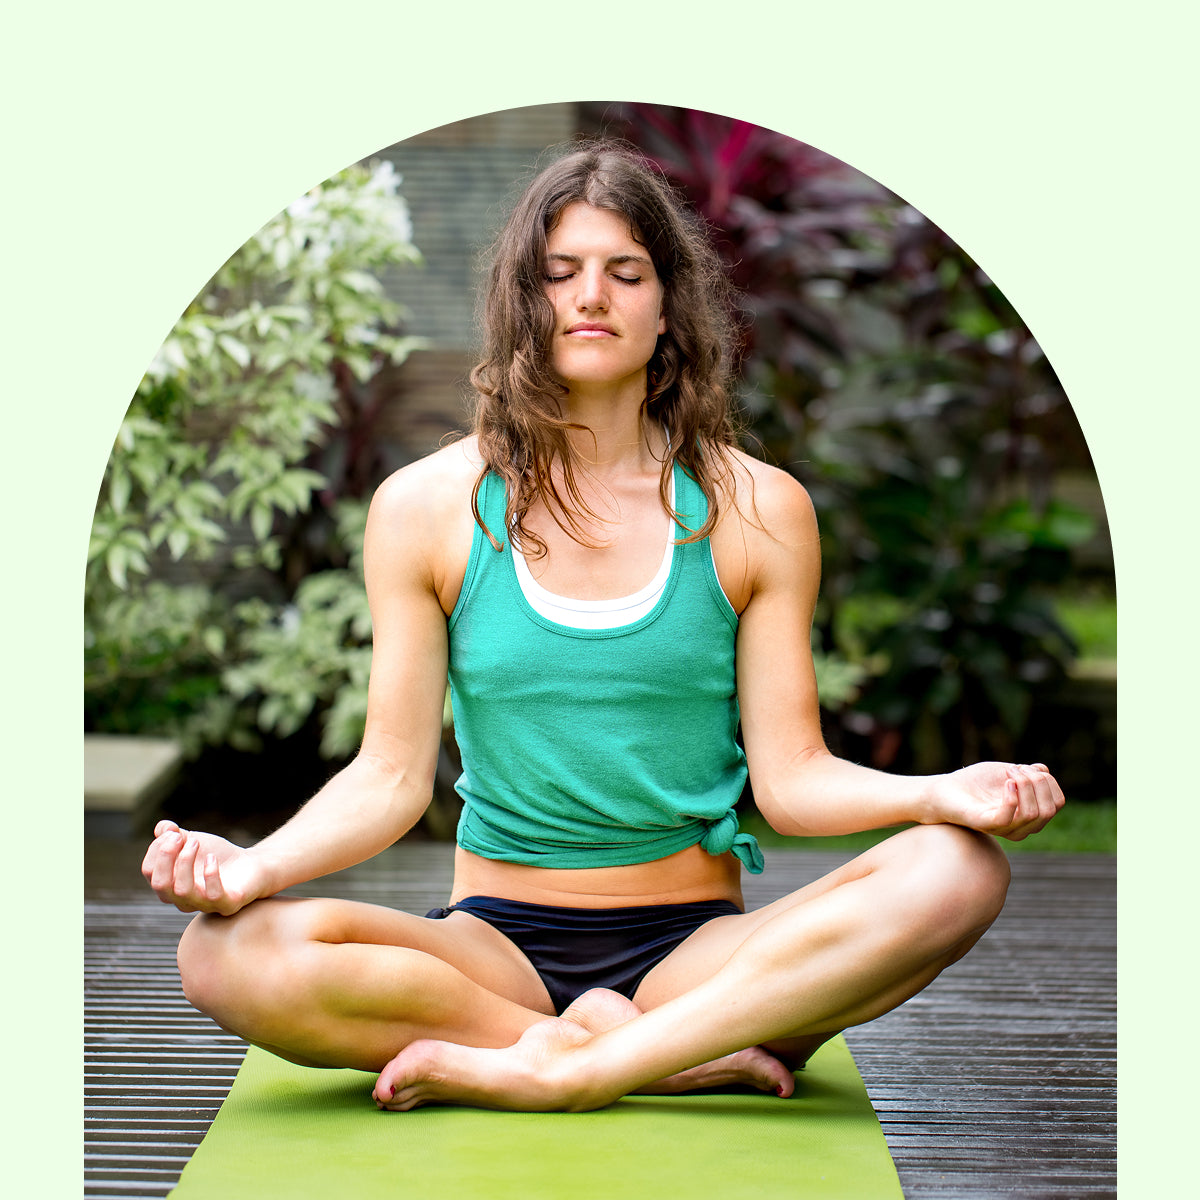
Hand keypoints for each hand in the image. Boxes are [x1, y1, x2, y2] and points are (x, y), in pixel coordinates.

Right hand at [140, 821, 269, 915]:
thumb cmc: (217, 856)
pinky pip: (213, 896)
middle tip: (180, 837)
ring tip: (197, 842)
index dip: (157, 849)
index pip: (149, 871)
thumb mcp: (193, 841)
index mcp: (169, 885)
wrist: (251, 865)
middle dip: (166, 857)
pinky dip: (210, 874)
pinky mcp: (227, 905)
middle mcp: (182, 900)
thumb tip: (162, 828)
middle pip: (160, 885)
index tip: (173, 832)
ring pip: (182, 891)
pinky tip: (212, 858)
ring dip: (186, 861)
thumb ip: (174, 835)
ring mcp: (204, 905)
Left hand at [928, 761, 1064, 841]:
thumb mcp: (1006, 772)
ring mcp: (1004, 828)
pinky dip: (1012, 796)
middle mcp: (1021, 826)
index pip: (1058, 802)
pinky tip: (1006, 782)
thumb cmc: (975, 783)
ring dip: (1025, 785)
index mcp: (1029, 814)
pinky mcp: (986, 824)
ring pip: (1034, 814)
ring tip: (1008, 774)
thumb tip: (1044, 771)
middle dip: (1037, 783)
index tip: (1026, 767)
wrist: (944, 790)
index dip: (1048, 781)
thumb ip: (1027, 773)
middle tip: (1014, 770)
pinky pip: (1008, 818)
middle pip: (1050, 809)